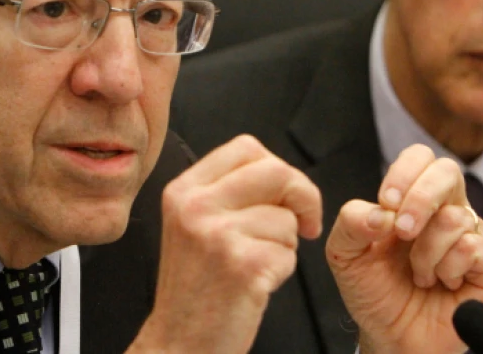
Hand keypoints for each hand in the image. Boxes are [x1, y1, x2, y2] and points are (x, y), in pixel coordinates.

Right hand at [129, 135, 321, 353]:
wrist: (179, 343)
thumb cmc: (195, 290)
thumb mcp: (193, 225)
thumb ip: (226, 191)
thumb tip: (277, 172)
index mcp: (183, 190)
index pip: (247, 148)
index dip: (278, 168)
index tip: (284, 195)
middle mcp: (195, 206)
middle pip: (276, 171)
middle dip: (303, 197)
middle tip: (303, 223)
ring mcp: (217, 234)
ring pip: (286, 216)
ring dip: (286, 243)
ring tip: (256, 264)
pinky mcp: (241, 264)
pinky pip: (288, 252)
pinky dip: (283, 271)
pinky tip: (256, 283)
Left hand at [325, 144, 482, 353]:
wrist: (390, 336)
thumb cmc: (373, 290)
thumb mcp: (344, 255)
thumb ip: (351, 224)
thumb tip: (381, 212)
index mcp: (412, 200)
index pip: (421, 158)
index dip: (405, 172)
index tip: (386, 200)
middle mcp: (445, 211)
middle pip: (448, 171)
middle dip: (421, 199)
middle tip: (402, 231)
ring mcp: (470, 236)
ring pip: (457, 217)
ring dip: (426, 251)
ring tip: (418, 275)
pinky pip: (475, 248)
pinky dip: (448, 268)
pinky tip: (441, 283)